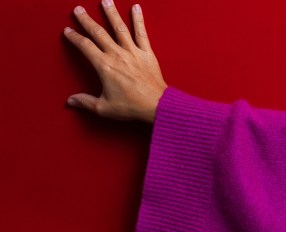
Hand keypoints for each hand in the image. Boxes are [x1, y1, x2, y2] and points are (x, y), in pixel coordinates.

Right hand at [63, 2, 166, 123]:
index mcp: (104, 66)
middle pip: (98, 33)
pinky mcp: (147, 54)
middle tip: (78, 9)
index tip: (68, 31)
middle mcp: (117, 55)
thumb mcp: (104, 107)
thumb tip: (71, 101)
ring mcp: (133, 52)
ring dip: (111, 13)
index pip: (85, 46)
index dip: (75, 38)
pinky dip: (139, 20)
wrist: (157, 106)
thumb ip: (85, 102)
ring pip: (119, 28)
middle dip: (86, 20)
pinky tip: (136, 8)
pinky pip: (142, 33)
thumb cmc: (132, 106)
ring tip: (105, 1)